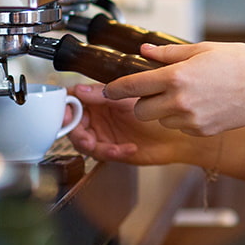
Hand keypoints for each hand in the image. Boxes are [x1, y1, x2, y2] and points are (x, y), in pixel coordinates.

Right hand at [68, 82, 190, 164]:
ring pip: (84, 142)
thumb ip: (103, 93)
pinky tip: (128, 148)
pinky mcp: (112, 149)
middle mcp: (100, 116)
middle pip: (73, 124)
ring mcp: (105, 133)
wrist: (179, 132)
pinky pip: (101, 153)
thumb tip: (78, 90)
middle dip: (77, 132)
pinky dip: (112, 152)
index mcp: (100, 98)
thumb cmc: (162, 108)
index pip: (73, 100)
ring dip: (93, 145)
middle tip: (86, 137)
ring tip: (110, 146)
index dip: (65, 107)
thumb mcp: (130, 98)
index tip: (66, 114)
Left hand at [101, 41, 244, 136]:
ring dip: (164, 112)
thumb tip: (145, 52)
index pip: (132, 87)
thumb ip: (170, 53)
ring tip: (187, 97)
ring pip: (160, 121)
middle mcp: (179, 101)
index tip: (107, 91)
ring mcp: (190, 119)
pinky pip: (180, 127)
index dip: (114, 90)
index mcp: (177, 76)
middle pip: (140, 111)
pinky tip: (202, 105)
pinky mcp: (202, 130)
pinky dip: (183, 119)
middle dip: (142, 103)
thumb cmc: (240, 62)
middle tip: (156, 92)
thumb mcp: (203, 49)